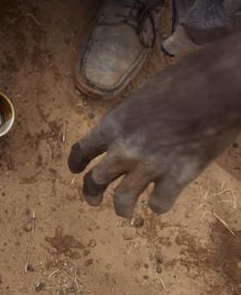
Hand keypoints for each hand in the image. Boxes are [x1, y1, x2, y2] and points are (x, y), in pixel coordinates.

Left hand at [68, 34, 240, 217]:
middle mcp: (124, 149)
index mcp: (113, 125)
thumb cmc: (182, 82)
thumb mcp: (140, 97)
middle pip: (95, 180)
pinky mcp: (178, 177)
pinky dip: (158, 205)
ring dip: (121, 208)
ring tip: (122, 211)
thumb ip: (127, 121)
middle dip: (91, 193)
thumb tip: (122, 136)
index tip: (75, 170)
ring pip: (122, 199)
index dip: (76, 163)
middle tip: (92, 201)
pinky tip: (160, 202)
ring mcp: (150, 166)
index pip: (82, 150)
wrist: (218, 87)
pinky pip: (159, 203)